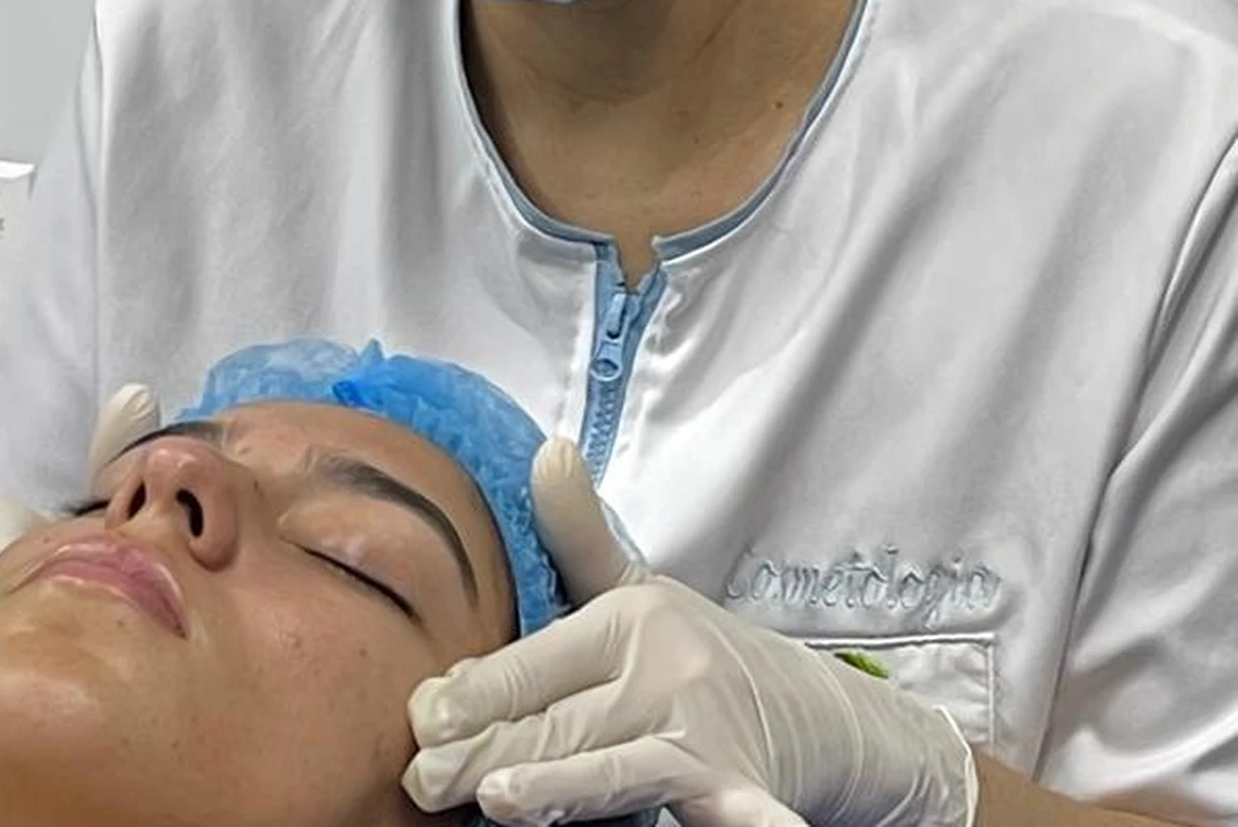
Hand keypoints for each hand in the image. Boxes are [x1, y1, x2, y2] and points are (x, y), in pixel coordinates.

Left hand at [405, 439, 977, 826]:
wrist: (816, 713)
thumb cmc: (695, 654)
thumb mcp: (636, 592)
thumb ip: (577, 535)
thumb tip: (546, 448)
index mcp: (631, 621)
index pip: (538, 661)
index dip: (475, 691)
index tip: (421, 714)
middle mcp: (667, 672)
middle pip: (561, 721)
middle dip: (487, 752)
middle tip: (422, 777)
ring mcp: (706, 736)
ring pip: (614, 769)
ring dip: (560, 784)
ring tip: (501, 799)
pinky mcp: (744, 793)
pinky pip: (743, 813)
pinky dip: (748, 823)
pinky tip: (725, 825)